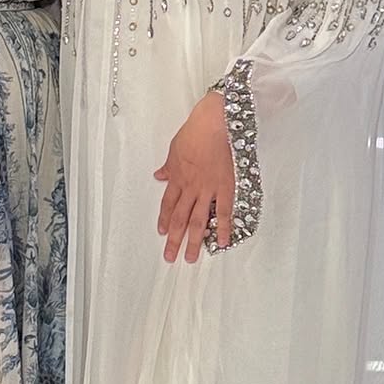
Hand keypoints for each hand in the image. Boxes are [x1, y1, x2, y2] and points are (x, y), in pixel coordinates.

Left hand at [154, 91, 234, 262]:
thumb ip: (168, 166)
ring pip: (198, 221)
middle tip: (170, 257)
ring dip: (194, 241)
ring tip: (191, 258)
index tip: (162, 233)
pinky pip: (223, 212)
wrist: (213, 125)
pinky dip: (223, 228)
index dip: (164, 220)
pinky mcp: (225, 188)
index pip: (168, 205)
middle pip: (179, 219)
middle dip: (174, 240)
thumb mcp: (173, 149)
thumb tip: (159, 174)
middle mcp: (190, 188)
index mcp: (177, 178)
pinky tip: (222, 242)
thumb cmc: (194, 133)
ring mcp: (208, 190)